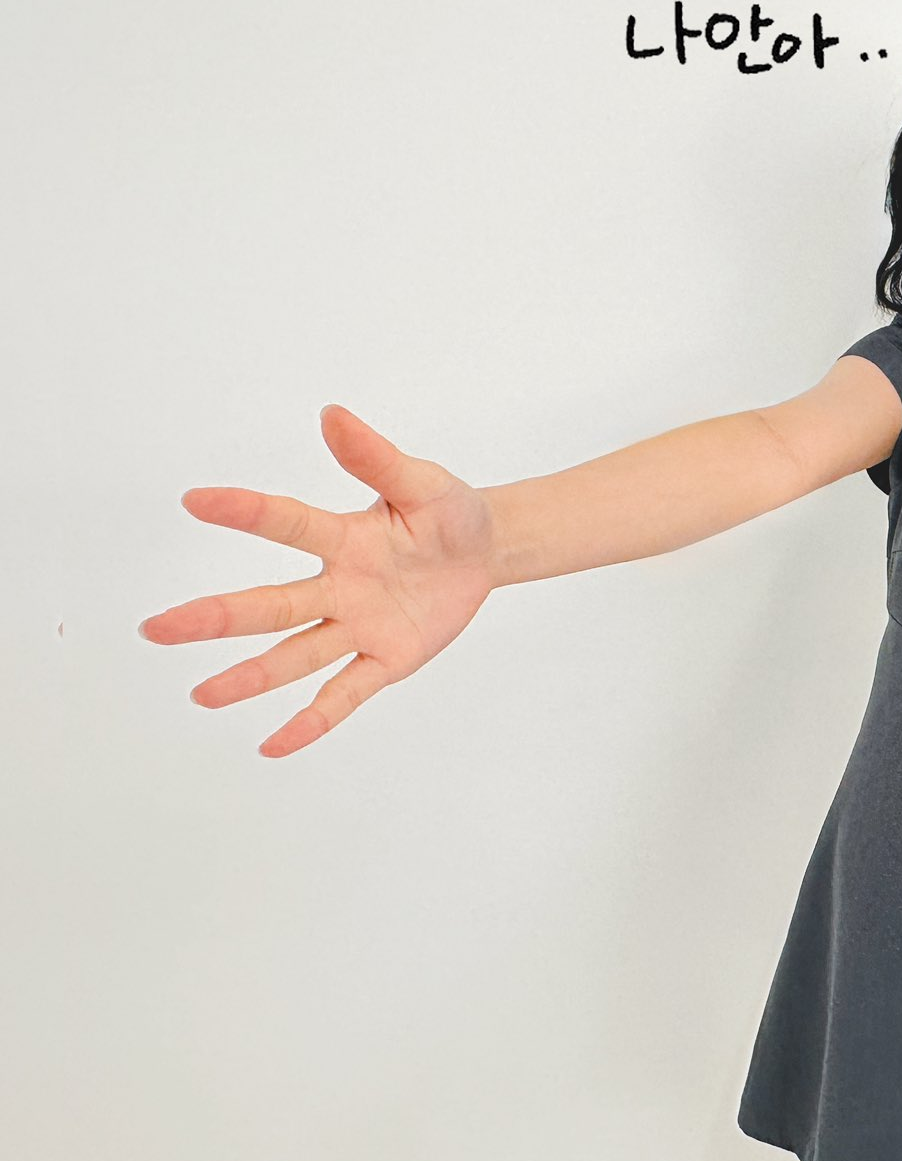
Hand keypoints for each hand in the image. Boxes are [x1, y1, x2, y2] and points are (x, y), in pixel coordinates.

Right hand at [140, 404, 498, 757]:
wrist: (485, 551)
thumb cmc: (448, 512)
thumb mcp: (422, 482)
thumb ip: (377, 457)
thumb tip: (332, 414)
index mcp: (345, 538)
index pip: (289, 525)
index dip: (247, 513)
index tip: (195, 500)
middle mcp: (339, 586)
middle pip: (273, 606)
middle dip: (217, 618)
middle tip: (156, 628)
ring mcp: (359, 626)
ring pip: (296, 655)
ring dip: (251, 676)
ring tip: (202, 695)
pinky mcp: (386, 658)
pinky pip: (346, 694)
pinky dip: (314, 721)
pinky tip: (275, 746)